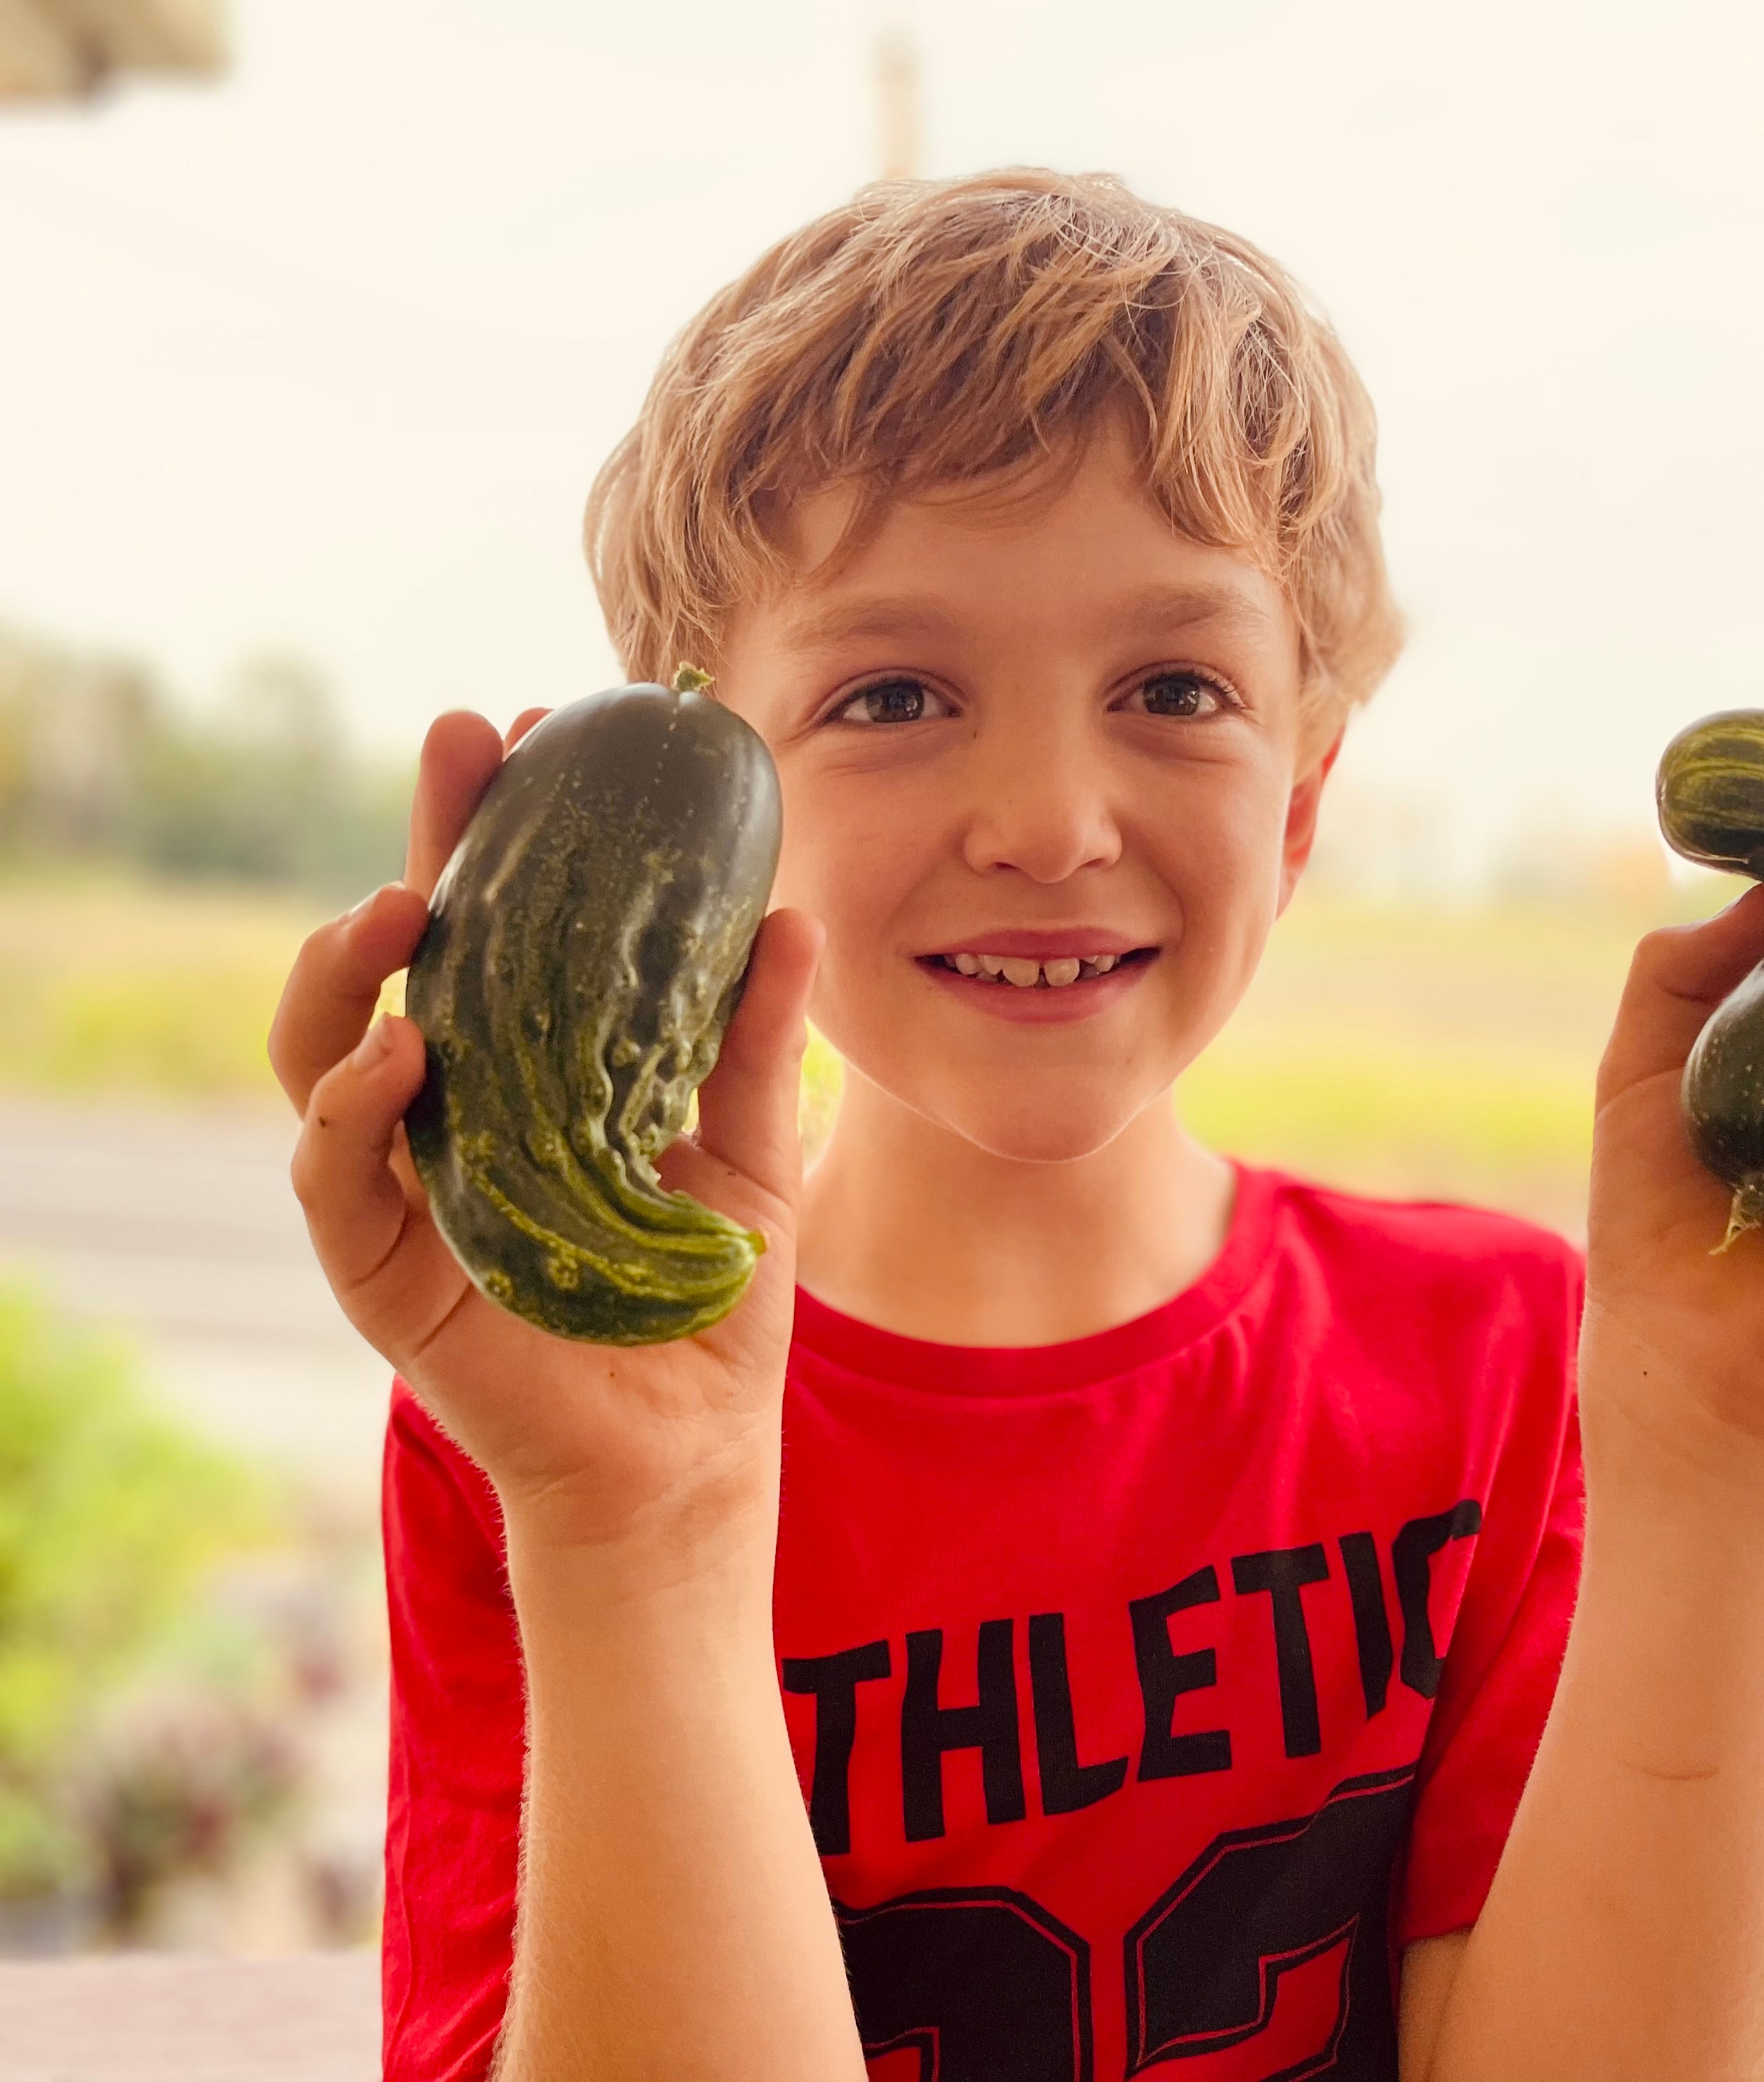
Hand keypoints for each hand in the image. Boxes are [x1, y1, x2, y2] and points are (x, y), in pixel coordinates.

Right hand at [268, 705, 823, 1552]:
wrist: (693, 1452)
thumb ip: (755, 1040)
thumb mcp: (750, 1149)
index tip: (543, 729)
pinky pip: (336, 1173)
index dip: (506, 829)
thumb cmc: (705, 1300)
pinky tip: (405, 1049)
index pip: (499, 927)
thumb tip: (793, 912)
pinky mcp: (382, 1269)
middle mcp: (451, 1109)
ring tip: (406, 900)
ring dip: (350, 964)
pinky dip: (353, 1106)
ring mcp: (403, 1183)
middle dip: (423, 842)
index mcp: (529, 1068)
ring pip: (325, 1048)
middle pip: (409, 957)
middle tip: (460, 743)